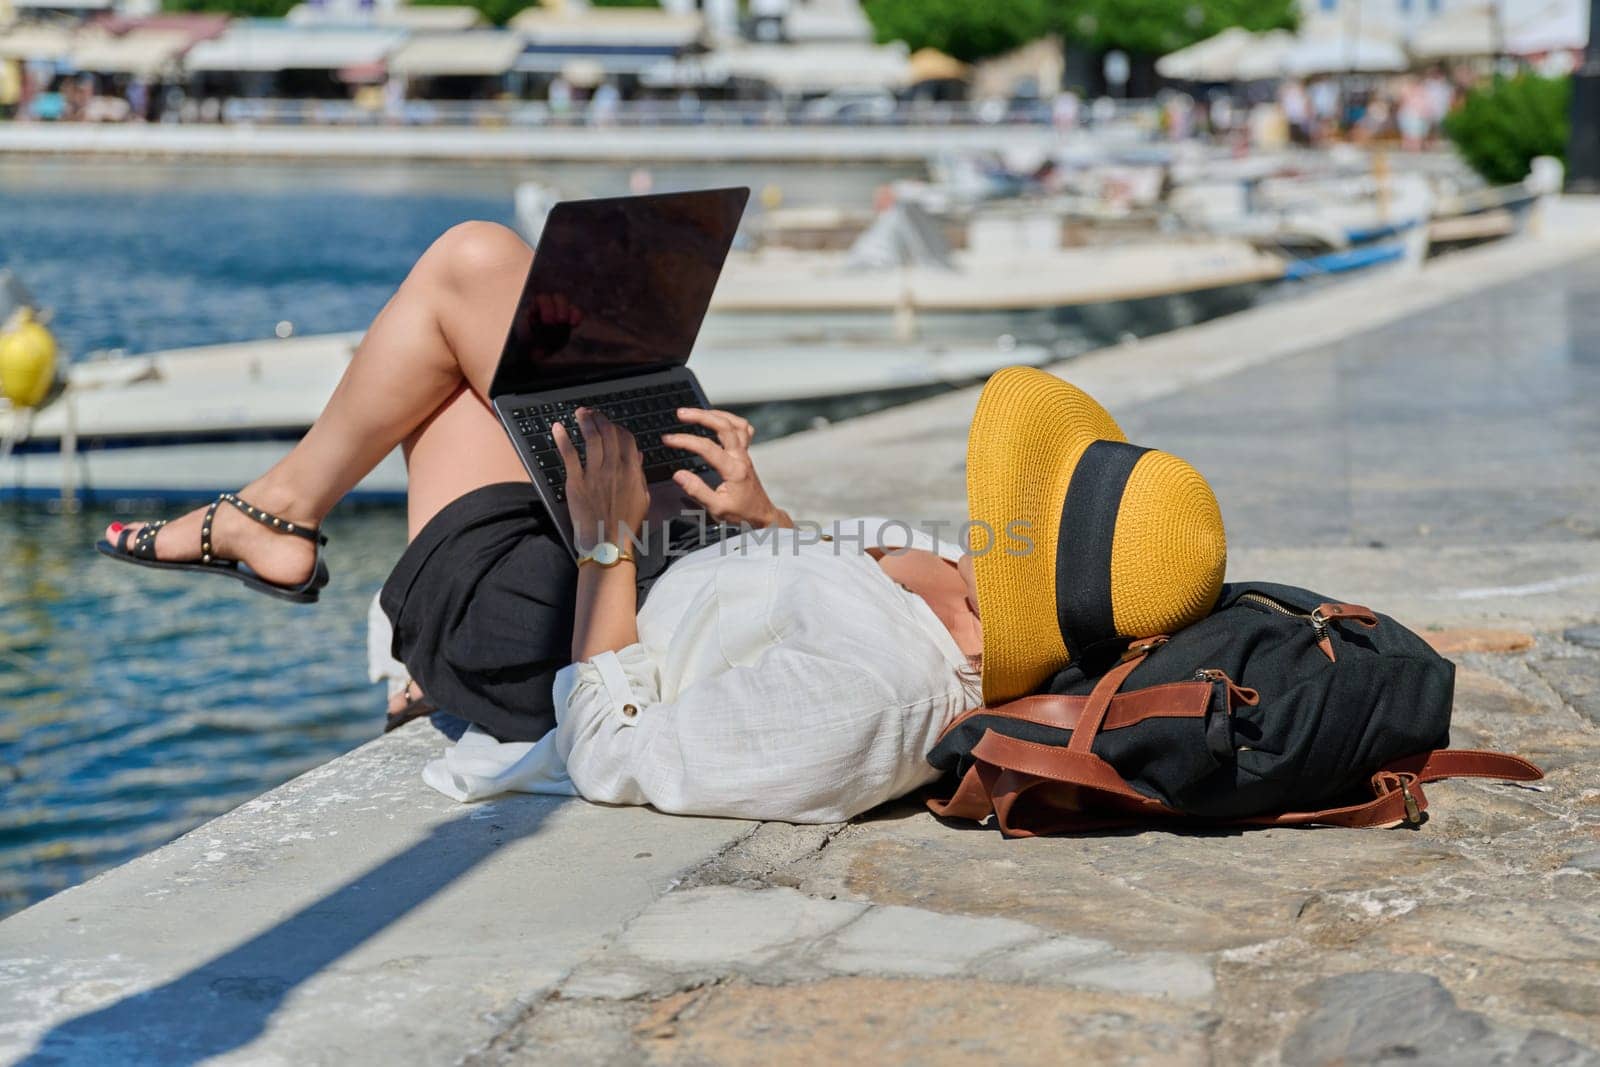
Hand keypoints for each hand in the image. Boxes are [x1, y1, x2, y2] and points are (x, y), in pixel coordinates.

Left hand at [554, 407, 648, 552]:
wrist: (607, 543)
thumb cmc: (626, 524)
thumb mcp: (643, 498)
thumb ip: (640, 475)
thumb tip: (637, 456)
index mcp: (632, 471)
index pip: (627, 439)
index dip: (618, 428)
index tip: (612, 424)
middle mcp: (614, 468)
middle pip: (608, 434)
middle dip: (600, 419)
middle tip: (593, 413)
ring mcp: (594, 474)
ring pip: (591, 439)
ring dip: (585, 422)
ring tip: (580, 413)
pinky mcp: (575, 482)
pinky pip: (569, 455)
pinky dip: (563, 439)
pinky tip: (558, 427)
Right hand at [662, 408, 791, 528]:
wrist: (761, 516)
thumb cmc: (741, 514)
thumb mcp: (716, 508)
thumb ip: (697, 490)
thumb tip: (679, 474)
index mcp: (733, 470)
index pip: (707, 447)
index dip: (685, 441)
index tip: (669, 440)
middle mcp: (741, 457)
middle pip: (724, 426)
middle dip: (701, 415)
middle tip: (681, 413)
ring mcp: (745, 454)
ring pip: (736, 423)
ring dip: (716, 413)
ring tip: (697, 411)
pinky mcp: (745, 454)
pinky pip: (743, 429)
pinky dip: (730, 419)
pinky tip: (717, 419)